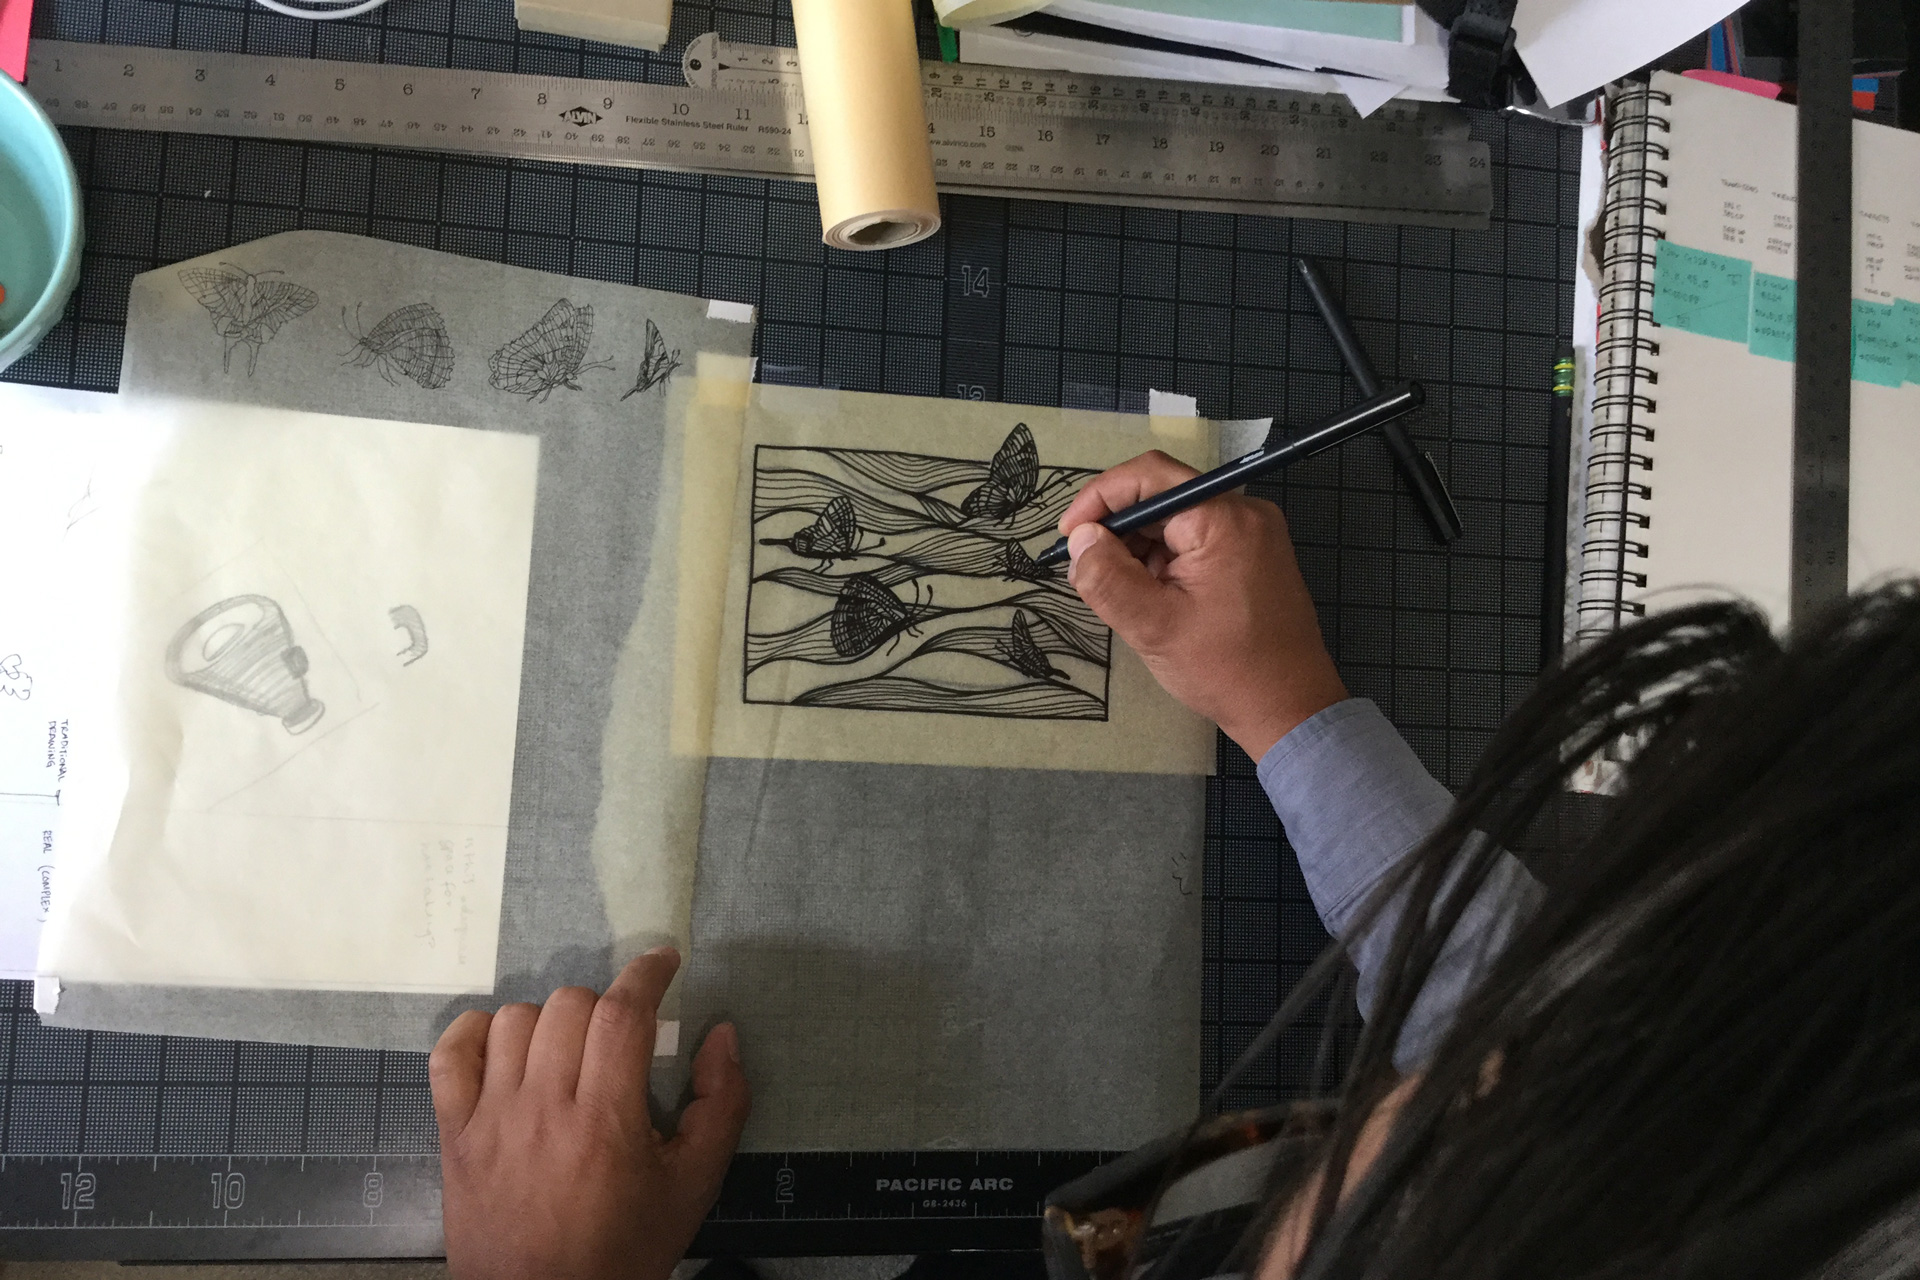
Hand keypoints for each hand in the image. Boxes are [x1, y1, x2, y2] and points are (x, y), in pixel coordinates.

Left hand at [430, 948, 749, 1279]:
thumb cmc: (623, 1249)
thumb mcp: (694, 1186)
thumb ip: (721, 1105)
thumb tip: (721, 1035)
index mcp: (605, 1121)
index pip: (622, 1013)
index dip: (647, 973)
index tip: (664, 962)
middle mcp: (542, 1110)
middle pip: (570, 1006)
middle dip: (605, 1006)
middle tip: (621, 1037)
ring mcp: (491, 1119)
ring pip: (515, 1020)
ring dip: (549, 1021)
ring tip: (568, 1051)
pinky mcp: (454, 1133)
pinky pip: (451, 1053)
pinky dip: (476, 1034)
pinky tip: (506, 1049)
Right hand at [1060, 451, 1346, 760]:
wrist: (1290, 709)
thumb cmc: (1226, 670)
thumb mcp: (1153, 626)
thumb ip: (1107, 577)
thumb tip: (1079, 539)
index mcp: (1224, 519)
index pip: (1149, 476)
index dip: (1100, 498)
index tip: (1069, 535)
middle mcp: (1244, 513)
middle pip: (1162, 496)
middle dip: (1118, 530)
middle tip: (1087, 571)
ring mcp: (1252, 534)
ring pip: (1175, 520)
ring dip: (1138, 549)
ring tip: (1120, 593)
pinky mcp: (1252, 555)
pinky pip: (1194, 541)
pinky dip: (1164, 561)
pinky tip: (1150, 597)